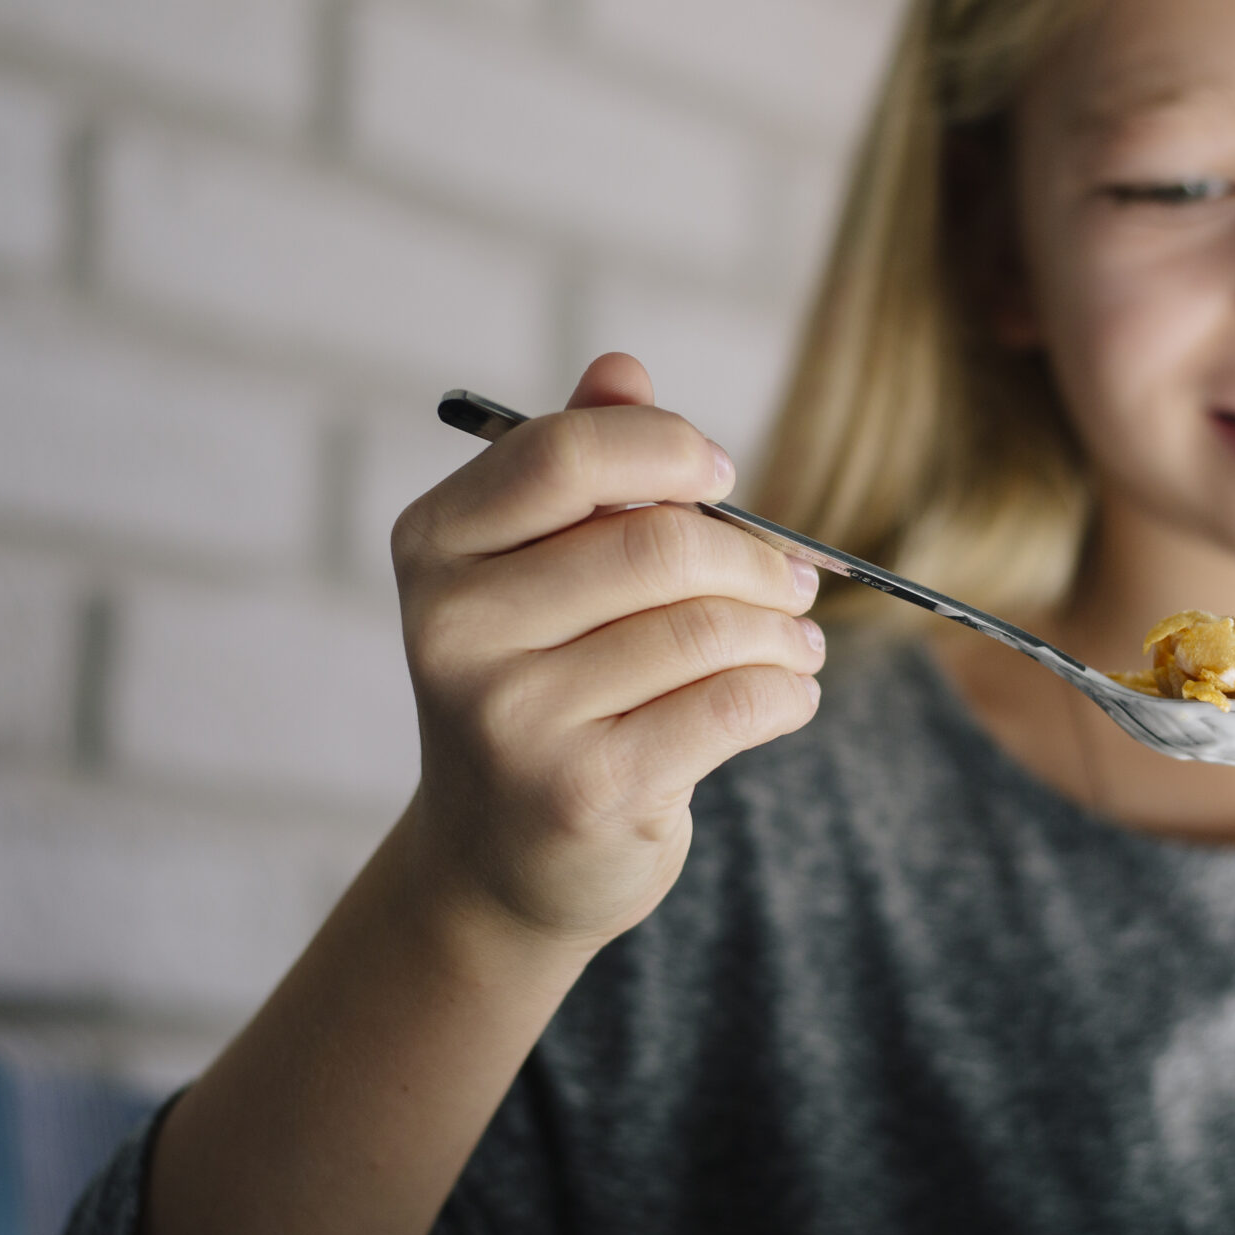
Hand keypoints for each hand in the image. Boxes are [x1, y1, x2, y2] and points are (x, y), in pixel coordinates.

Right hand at [390, 353, 824, 952]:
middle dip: (752, 557)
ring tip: (798, 641)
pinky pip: (731, 705)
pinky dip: (786, 691)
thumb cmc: (540, 688)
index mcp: (437, 546)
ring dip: (782, 630)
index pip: (563, 454)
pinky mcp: (581, 791)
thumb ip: (580, 468)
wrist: (501, 864)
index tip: (721, 475)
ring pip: (705, 629)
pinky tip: (789, 693)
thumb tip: (624, 369)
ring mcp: (512, 718)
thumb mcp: (537, 573)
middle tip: (795, 578)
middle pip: (654, 544)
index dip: (665, 449)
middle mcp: (455, 630)